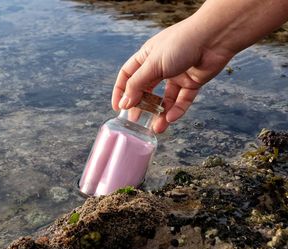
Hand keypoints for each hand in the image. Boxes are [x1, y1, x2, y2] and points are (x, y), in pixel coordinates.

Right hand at [111, 18, 232, 132]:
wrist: (214, 37)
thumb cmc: (181, 43)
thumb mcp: (152, 64)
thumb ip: (137, 85)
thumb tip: (124, 103)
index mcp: (146, 57)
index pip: (127, 76)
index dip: (121, 91)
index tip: (118, 107)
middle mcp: (159, 66)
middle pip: (145, 90)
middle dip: (141, 106)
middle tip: (136, 121)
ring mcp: (176, 75)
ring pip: (165, 98)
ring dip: (160, 113)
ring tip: (156, 128)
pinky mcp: (192, 82)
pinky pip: (182, 100)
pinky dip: (177, 109)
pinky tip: (171, 118)